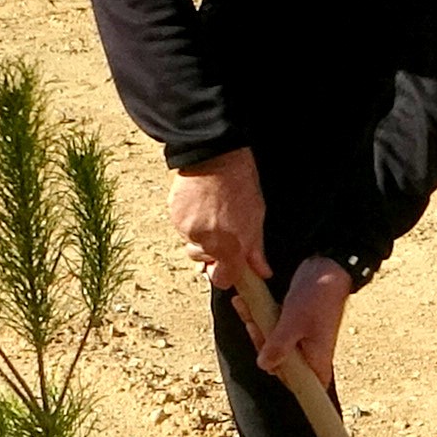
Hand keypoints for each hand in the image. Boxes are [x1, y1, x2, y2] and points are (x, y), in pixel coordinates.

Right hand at [170, 149, 268, 288]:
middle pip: (203, 262)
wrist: (215, 156)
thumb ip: (255, 250)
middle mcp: (207, 243)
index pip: (222, 280)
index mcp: (230, 247)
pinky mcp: (175, 218)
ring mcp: (188, 231)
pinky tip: (200, 204)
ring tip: (210, 212)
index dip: (226, 274)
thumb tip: (261, 271)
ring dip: (200, 235)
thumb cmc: (240, 184)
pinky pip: (182, 228)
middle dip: (211, 253)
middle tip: (221, 230)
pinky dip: (190, 220)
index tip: (230, 266)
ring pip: (192, 243)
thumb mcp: (256, 218)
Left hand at [255, 257, 353, 383]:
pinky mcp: (293, 327)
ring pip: (273, 344)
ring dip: (256, 326)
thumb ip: (279, 346)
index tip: (267, 359)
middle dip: (261, 343)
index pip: (300, 385)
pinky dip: (260, 317)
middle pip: (279, 363)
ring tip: (244, 305)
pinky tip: (246, 303)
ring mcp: (301, 341)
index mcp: (317, 360)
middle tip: (252, 323)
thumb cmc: (317, 296)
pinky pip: (273, 329)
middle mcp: (310, 354)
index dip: (281, 376)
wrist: (327, 267)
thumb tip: (264, 366)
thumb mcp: (294, 322)